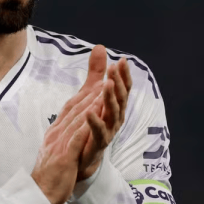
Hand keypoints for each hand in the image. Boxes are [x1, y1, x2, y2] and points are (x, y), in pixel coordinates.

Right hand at [30, 88, 99, 203]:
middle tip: (106, 77)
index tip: (98, 81)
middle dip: (91, 92)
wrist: (37, 195)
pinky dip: (85, 127)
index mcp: (56, 132)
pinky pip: (76, 140)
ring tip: (104, 91)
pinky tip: (94, 118)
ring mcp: (59, 145)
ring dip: (91, 104)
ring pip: (77, 120)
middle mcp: (56, 134)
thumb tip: (71, 125)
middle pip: (75, 109)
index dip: (85, 93)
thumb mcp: (57, 150)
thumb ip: (65, 136)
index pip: (71, 109)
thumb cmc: (49, 175)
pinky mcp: (64, 158)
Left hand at [77, 48, 132, 180]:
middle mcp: (115, 118)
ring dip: (110, 98)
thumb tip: (100, 47)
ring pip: (113, 114)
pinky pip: (99, 133)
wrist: (79, 157)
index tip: (122, 60)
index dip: (124, 75)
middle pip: (121, 99)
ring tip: (106, 84)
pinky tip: (89, 111)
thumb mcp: (90, 94)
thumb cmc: (88, 124)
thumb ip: (95, 73)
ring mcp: (109, 132)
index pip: (123, 88)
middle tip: (114, 69)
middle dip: (118, 83)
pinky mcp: (98, 144)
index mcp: (115, 106)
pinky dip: (95, 121)